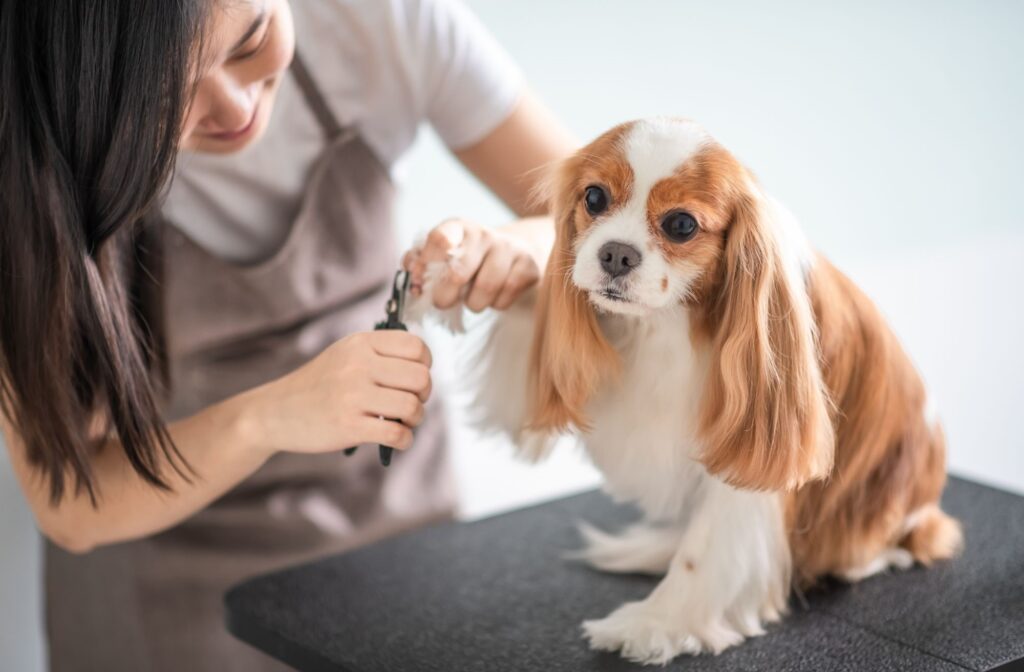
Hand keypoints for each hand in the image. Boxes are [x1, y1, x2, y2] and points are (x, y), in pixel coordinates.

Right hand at [245, 331, 431, 456]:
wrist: (275, 412)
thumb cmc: (319, 384)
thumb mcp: (345, 354)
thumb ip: (380, 353)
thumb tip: (423, 366)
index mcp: (360, 344)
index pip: (416, 347)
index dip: (425, 365)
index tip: (413, 378)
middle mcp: (358, 365)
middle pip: (420, 377)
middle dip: (424, 394)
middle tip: (411, 403)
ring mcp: (353, 396)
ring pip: (412, 406)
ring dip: (416, 419)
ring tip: (404, 421)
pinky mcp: (349, 426)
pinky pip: (396, 434)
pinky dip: (405, 440)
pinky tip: (397, 439)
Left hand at [403, 218, 543, 311]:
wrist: (514, 252)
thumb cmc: (469, 258)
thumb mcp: (442, 256)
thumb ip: (419, 264)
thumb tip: (412, 277)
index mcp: (458, 227)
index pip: (439, 239)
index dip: (426, 264)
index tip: (421, 281)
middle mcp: (484, 234)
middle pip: (458, 273)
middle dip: (445, 297)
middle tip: (443, 301)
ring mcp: (509, 249)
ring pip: (485, 289)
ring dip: (474, 303)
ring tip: (473, 299)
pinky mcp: (529, 266)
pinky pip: (505, 298)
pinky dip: (496, 305)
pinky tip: (494, 296)